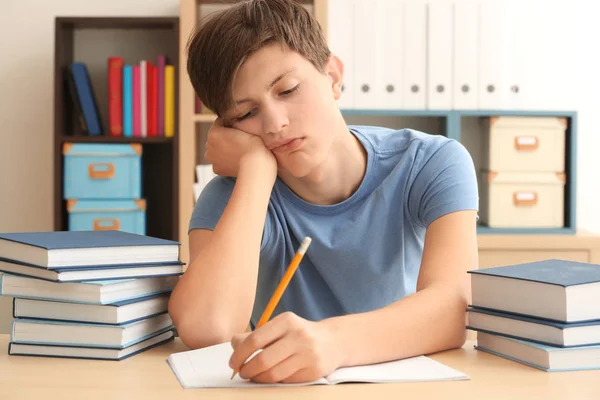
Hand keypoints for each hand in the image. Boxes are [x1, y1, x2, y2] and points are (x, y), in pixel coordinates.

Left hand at [205, 118, 276, 177]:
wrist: (255, 164)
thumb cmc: (253, 144)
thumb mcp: (244, 125)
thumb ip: (232, 123)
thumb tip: (230, 123)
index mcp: (213, 133)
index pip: (220, 123)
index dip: (230, 123)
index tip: (238, 128)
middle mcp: (208, 145)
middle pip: (216, 138)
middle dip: (224, 138)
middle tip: (239, 141)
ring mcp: (212, 158)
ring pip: (216, 150)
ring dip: (223, 149)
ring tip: (238, 151)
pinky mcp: (217, 169)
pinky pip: (220, 162)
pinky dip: (225, 161)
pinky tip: (235, 159)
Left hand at [229, 312, 344, 383]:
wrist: (333, 341)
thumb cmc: (300, 334)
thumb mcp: (280, 327)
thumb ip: (256, 334)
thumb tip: (234, 344)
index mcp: (287, 321)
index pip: (255, 339)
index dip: (239, 354)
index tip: (233, 362)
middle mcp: (298, 336)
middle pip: (263, 359)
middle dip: (247, 369)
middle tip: (242, 372)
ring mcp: (308, 354)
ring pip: (273, 374)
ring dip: (258, 378)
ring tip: (254, 376)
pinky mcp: (314, 370)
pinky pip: (286, 380)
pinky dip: (274, 381)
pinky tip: (271, 376)